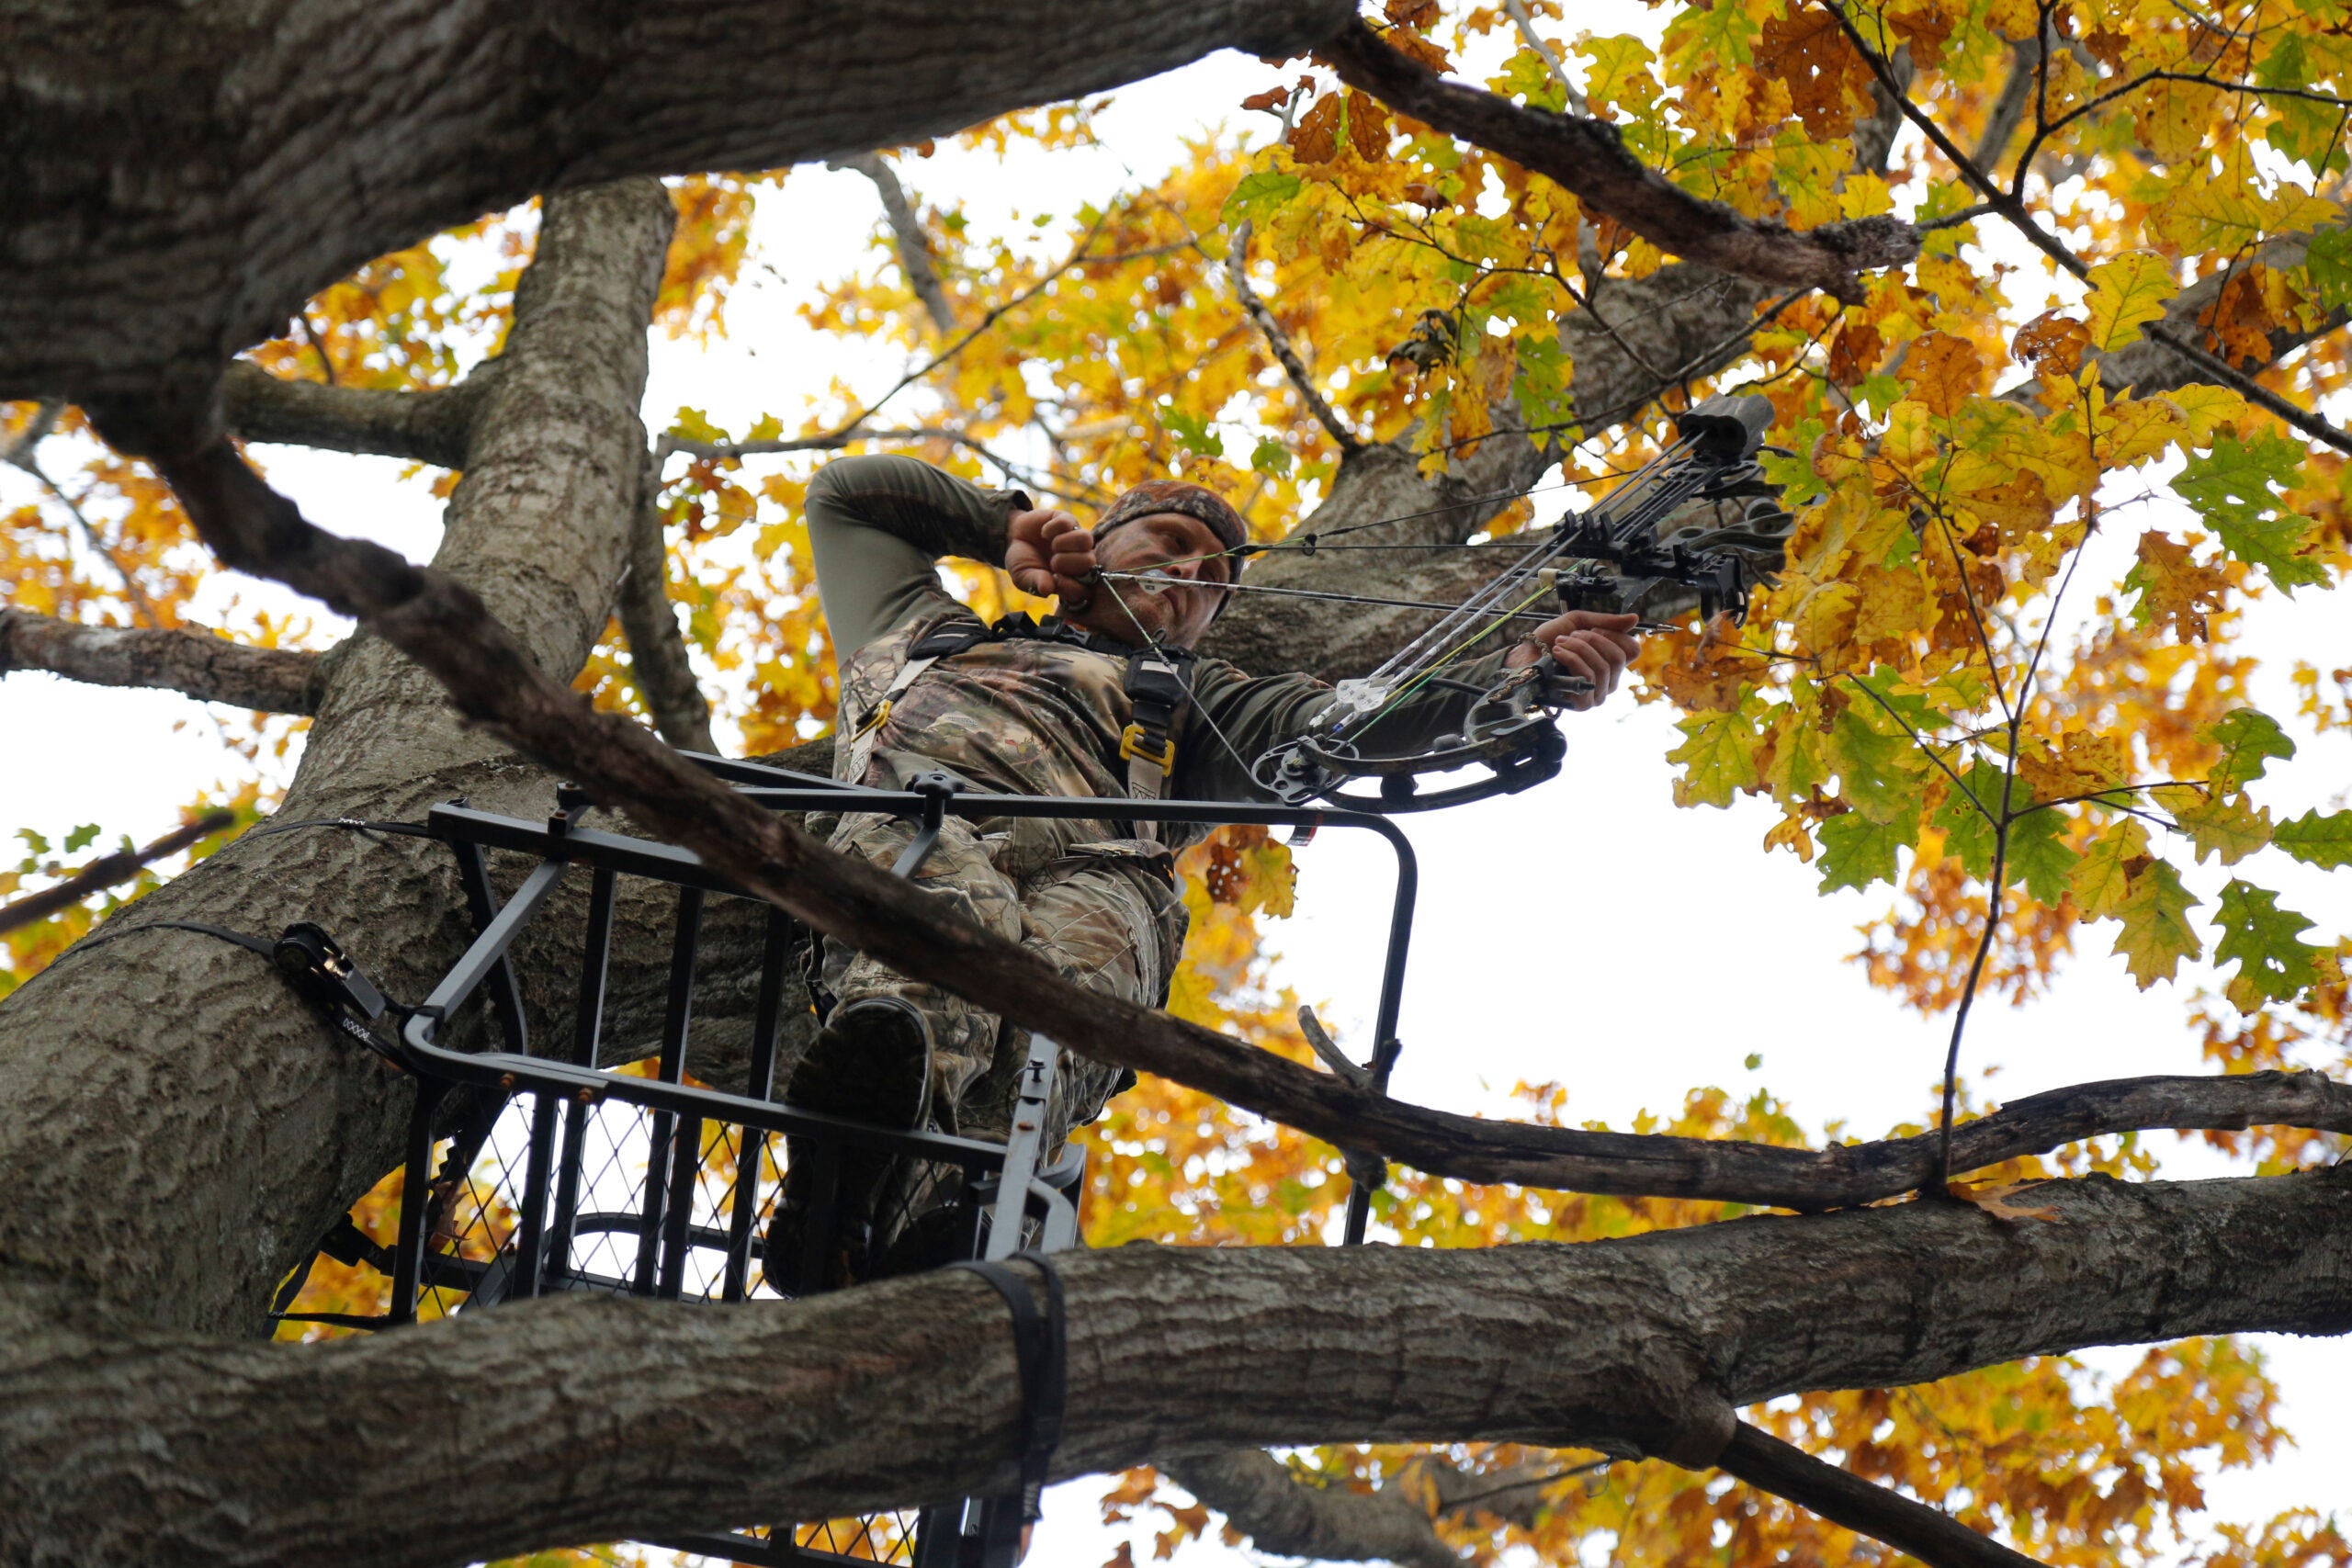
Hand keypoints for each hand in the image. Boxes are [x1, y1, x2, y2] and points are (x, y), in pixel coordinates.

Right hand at [1006, 507, 1097, 608]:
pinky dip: (1051, 528)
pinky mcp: (1069, 521)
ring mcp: (1076, 539)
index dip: (1072, 585)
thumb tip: (1046, 589)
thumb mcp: (1023, 576)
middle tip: (1052, 562)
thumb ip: (1035, 583)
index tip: (1056, 579)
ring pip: (1086, 539)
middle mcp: (1079, 561)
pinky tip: (1044, 533)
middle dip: (1066, 562)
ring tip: (1052, 545)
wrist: (1013, 537)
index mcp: (1071, 580)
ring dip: (1064, 543)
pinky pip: (1068, 523)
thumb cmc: (1022, 562)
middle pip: (1089, 561)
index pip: (1084, 589)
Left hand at [1504, 609, 1639, 710]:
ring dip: (1578, 648)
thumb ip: (1605, 621)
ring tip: (1559, 644)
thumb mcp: (1577, 622)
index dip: (1613, 634)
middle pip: (1618, 657)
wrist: (1524, 657)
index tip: (1591, 629)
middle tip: (1571, 637)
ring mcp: (1597, 694)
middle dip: (1592, 640)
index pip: (1632, 649)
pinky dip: (1572, 659)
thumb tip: (1635, 619)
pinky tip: (1558, 653)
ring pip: (1602, 667)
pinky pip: (1588, 677)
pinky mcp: (1583, 703)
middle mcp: (1608, 681)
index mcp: (1610, 662)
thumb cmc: (1547, 641)